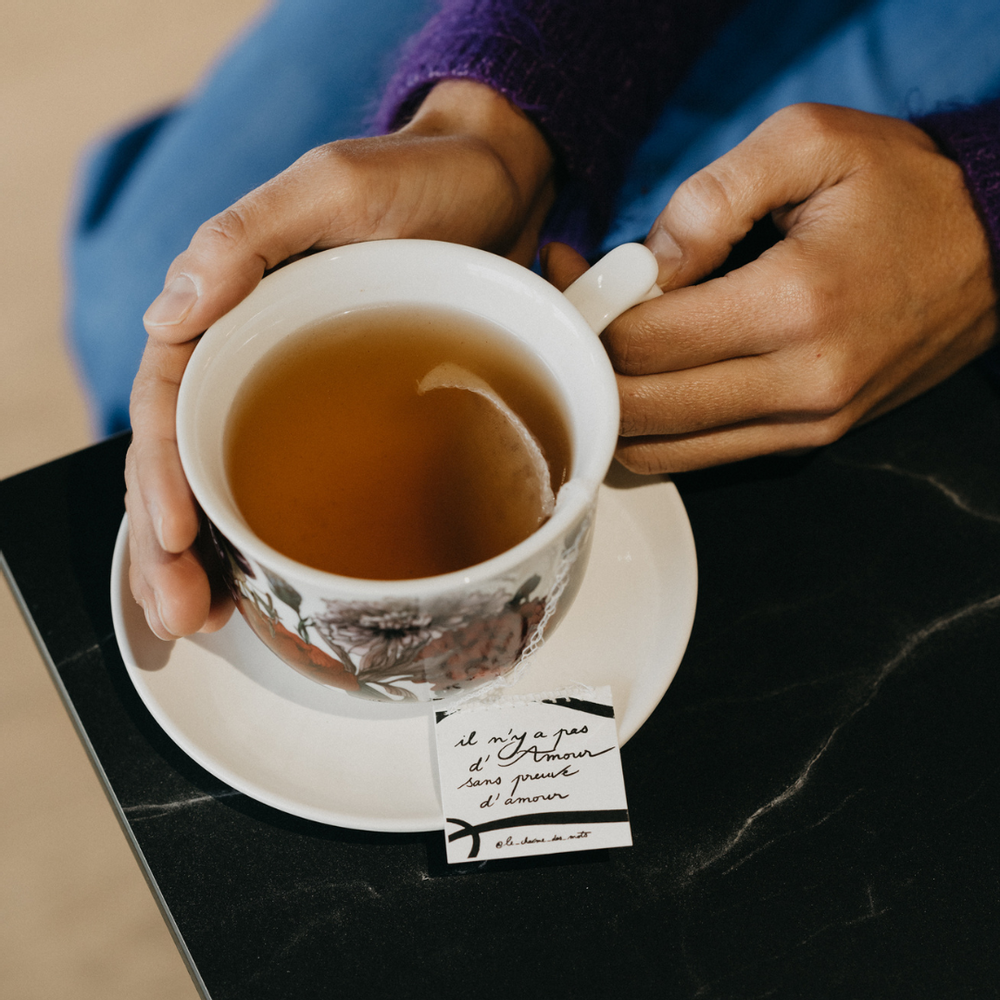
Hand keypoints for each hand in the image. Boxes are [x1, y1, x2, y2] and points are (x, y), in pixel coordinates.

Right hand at [127, 81, 554, 637]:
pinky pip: (310, 485)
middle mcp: (257, 356)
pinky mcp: (361, 418)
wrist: (499, 190)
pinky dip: (285, 540)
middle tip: (185, 612)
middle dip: (173, 544)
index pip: (171, 402)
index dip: (161, 474)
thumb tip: (172, 308)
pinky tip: (280, 587)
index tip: (171, 535)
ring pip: (238, 484)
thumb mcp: (334, 187)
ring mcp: (308, 393)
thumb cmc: (421, 179)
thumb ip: (249, 235)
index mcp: (232, 307)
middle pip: (191, 461)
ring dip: (216, 557)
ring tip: (212, 619)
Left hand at [545, 103, 997, 473]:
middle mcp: (800, 384)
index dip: (590, 314)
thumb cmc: (904, 190)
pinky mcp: (809, 439)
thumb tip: (646, 264)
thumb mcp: (810, 144)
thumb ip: (712, 197)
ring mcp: (806, 424)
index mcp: (794, 305)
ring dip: (614, 408)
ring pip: (662, 451)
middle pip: (641, 410)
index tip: (573, 279)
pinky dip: (655, 431)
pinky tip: (646, 381)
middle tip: (578, 319)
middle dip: (589, 367)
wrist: (996, 251)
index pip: (646, 342)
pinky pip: (700, 458)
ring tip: (605, 352)